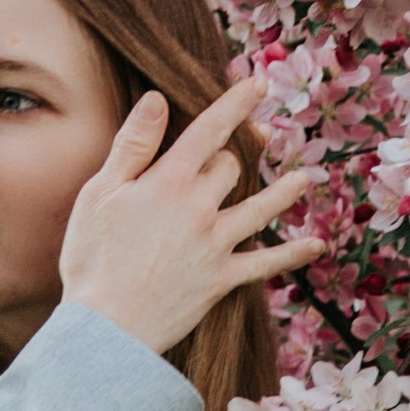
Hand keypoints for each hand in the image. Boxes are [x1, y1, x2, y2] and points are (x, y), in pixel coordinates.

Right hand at [57, 77, 321, 356]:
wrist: (106, 328)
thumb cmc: (93, 258)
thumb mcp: (99, 193)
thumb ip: (133, 144)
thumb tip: (157, 98)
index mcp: (168, 180)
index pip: (209, 129)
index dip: (236, 103)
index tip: (258, 82)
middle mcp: (200, 206)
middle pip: (231, 166)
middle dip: (240, 149)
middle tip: (258, 136)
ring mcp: (216, 243)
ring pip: (260, 206)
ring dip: (284, 190)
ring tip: (304, 178)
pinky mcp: (222, 278)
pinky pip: (266, 263)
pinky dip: (293, 254)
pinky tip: (316, 246)